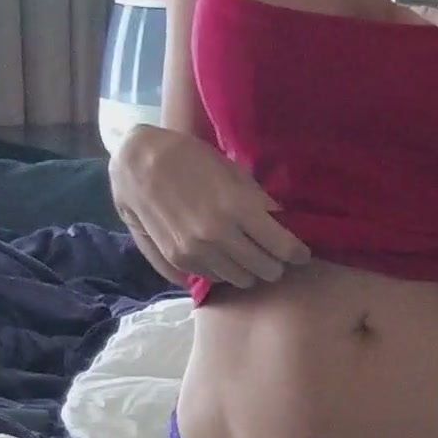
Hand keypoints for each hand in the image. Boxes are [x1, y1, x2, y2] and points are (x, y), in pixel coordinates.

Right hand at [110, 124, 310, 290]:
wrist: (136, 163)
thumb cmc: (188, 157)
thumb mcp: (231, 171)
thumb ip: (258, 202)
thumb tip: (282, 226)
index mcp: (237, 209)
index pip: (284, 248)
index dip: (297, 253)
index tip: (300, 252)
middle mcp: (218, 237)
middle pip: (266, 270)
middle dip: (274, 262)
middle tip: (272, 253)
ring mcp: (196, 253)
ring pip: (241, 280)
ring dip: (249, 270)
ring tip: (246, 254)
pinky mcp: (177, 261)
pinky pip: (214, 278)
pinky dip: (222, 270)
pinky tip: (221, 255)